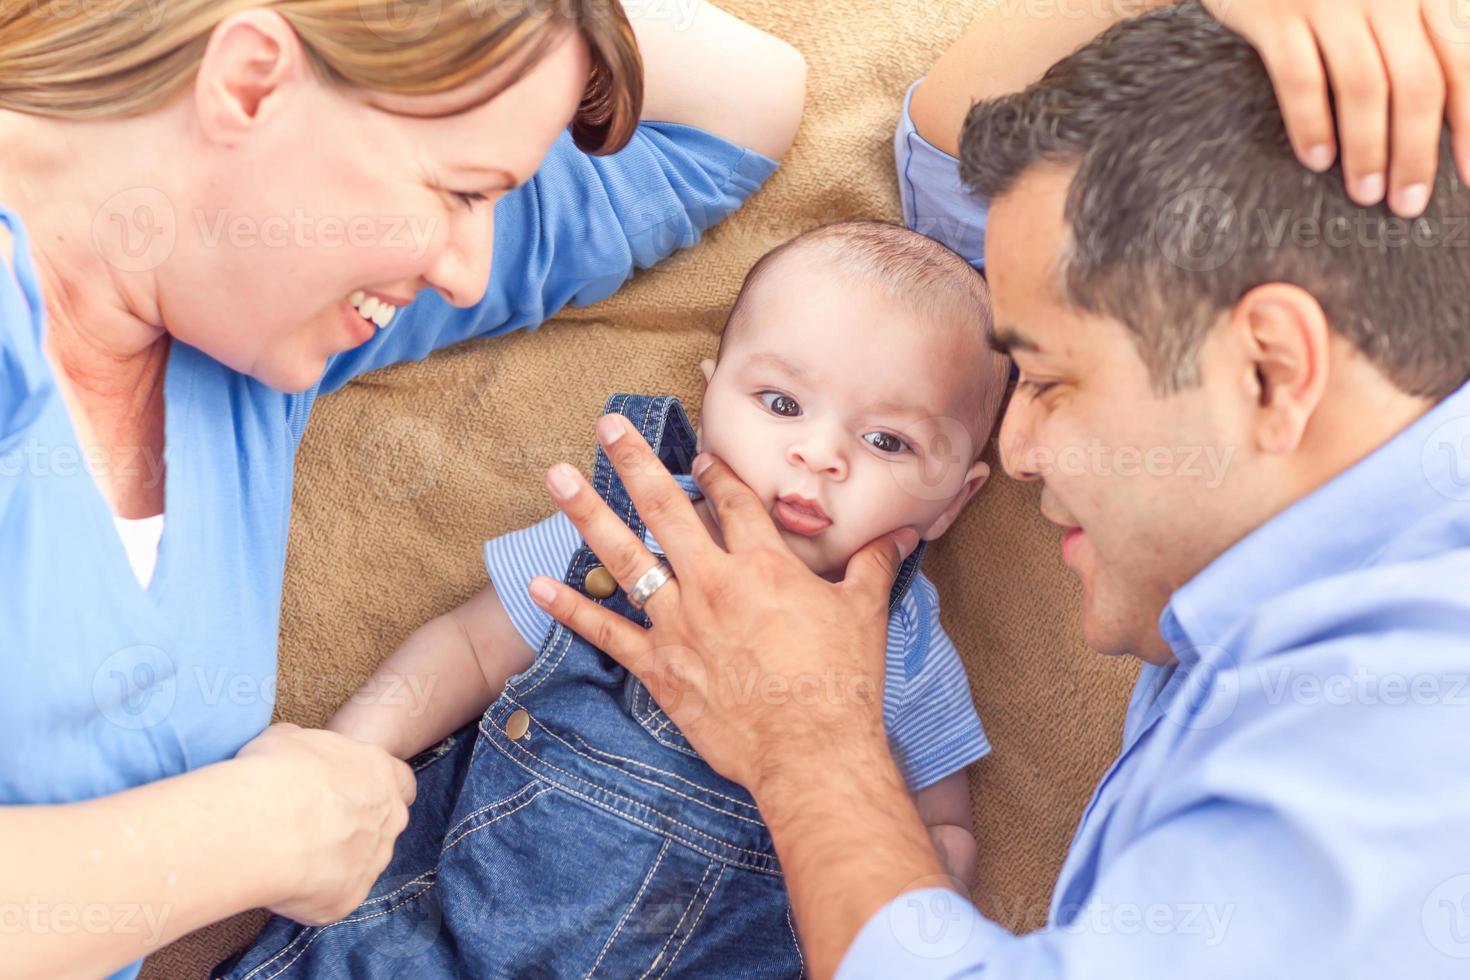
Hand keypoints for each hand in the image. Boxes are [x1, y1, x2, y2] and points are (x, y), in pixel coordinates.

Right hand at [236, 723, 415, 924]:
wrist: (263, 825)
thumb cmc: (276, 771)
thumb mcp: (290, 740)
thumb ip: (308, 751)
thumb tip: (294, 754)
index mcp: (381, 773)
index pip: (401, 782)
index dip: (377, 787)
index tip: (351, 793)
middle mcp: (388, 819)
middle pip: (383, 826)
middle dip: (355, 828)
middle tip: (312, 827)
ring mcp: (372, 862)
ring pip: (360, 865)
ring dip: (333, 862)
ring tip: (290, 856)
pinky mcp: (349, 899)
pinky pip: (333, 897)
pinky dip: (311, 893)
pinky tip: (282, 881)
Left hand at [527, 414, 919, 798]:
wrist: (812, 750)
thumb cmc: (842, 684)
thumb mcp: (865, 614)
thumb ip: (874, 567)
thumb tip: (900, 536)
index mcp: (765, 565)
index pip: (734, 502)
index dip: (715, 472)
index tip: (696, 454)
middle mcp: (714, 583)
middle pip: (668, 508)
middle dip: (634, 462)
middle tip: (606, 426)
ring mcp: (680, 624)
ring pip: (626, 556)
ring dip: (589, 514)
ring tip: (559, 477)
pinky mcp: (659, 667)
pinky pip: (606, 632)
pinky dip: (571, 608)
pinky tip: (536, 586)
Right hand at [1202, 0, 1469, 215]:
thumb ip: (1428, 30)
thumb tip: (1455, 111)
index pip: (1462, 63)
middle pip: (1417, 82)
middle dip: (1416, 151)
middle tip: (1406, 204)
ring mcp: (1330, 1)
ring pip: (1363, 86)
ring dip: (1367, 148)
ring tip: (1365, 194)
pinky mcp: (1276, 13)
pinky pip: (1300, 77)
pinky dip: (1311, 123)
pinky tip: (1316, 159)